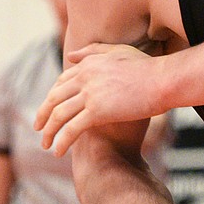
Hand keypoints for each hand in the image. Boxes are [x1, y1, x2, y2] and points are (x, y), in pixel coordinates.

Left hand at [36, 43, 165, 154]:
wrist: (164, 80)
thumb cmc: (149, 68)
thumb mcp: (120, 52)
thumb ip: (95, 51)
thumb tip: (71, 56)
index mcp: (89, 64)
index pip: (61, 82)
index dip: (53, 97)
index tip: (50, 109)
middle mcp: (85, 77)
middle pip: (54, 98)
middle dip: (43, 115)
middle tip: (39, 128)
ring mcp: (90, 94)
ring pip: (59, 115)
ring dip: (49, 132)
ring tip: (46, 145)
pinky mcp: (98, 111)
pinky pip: (72, 129)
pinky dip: (62, 141)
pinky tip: (59, 152)